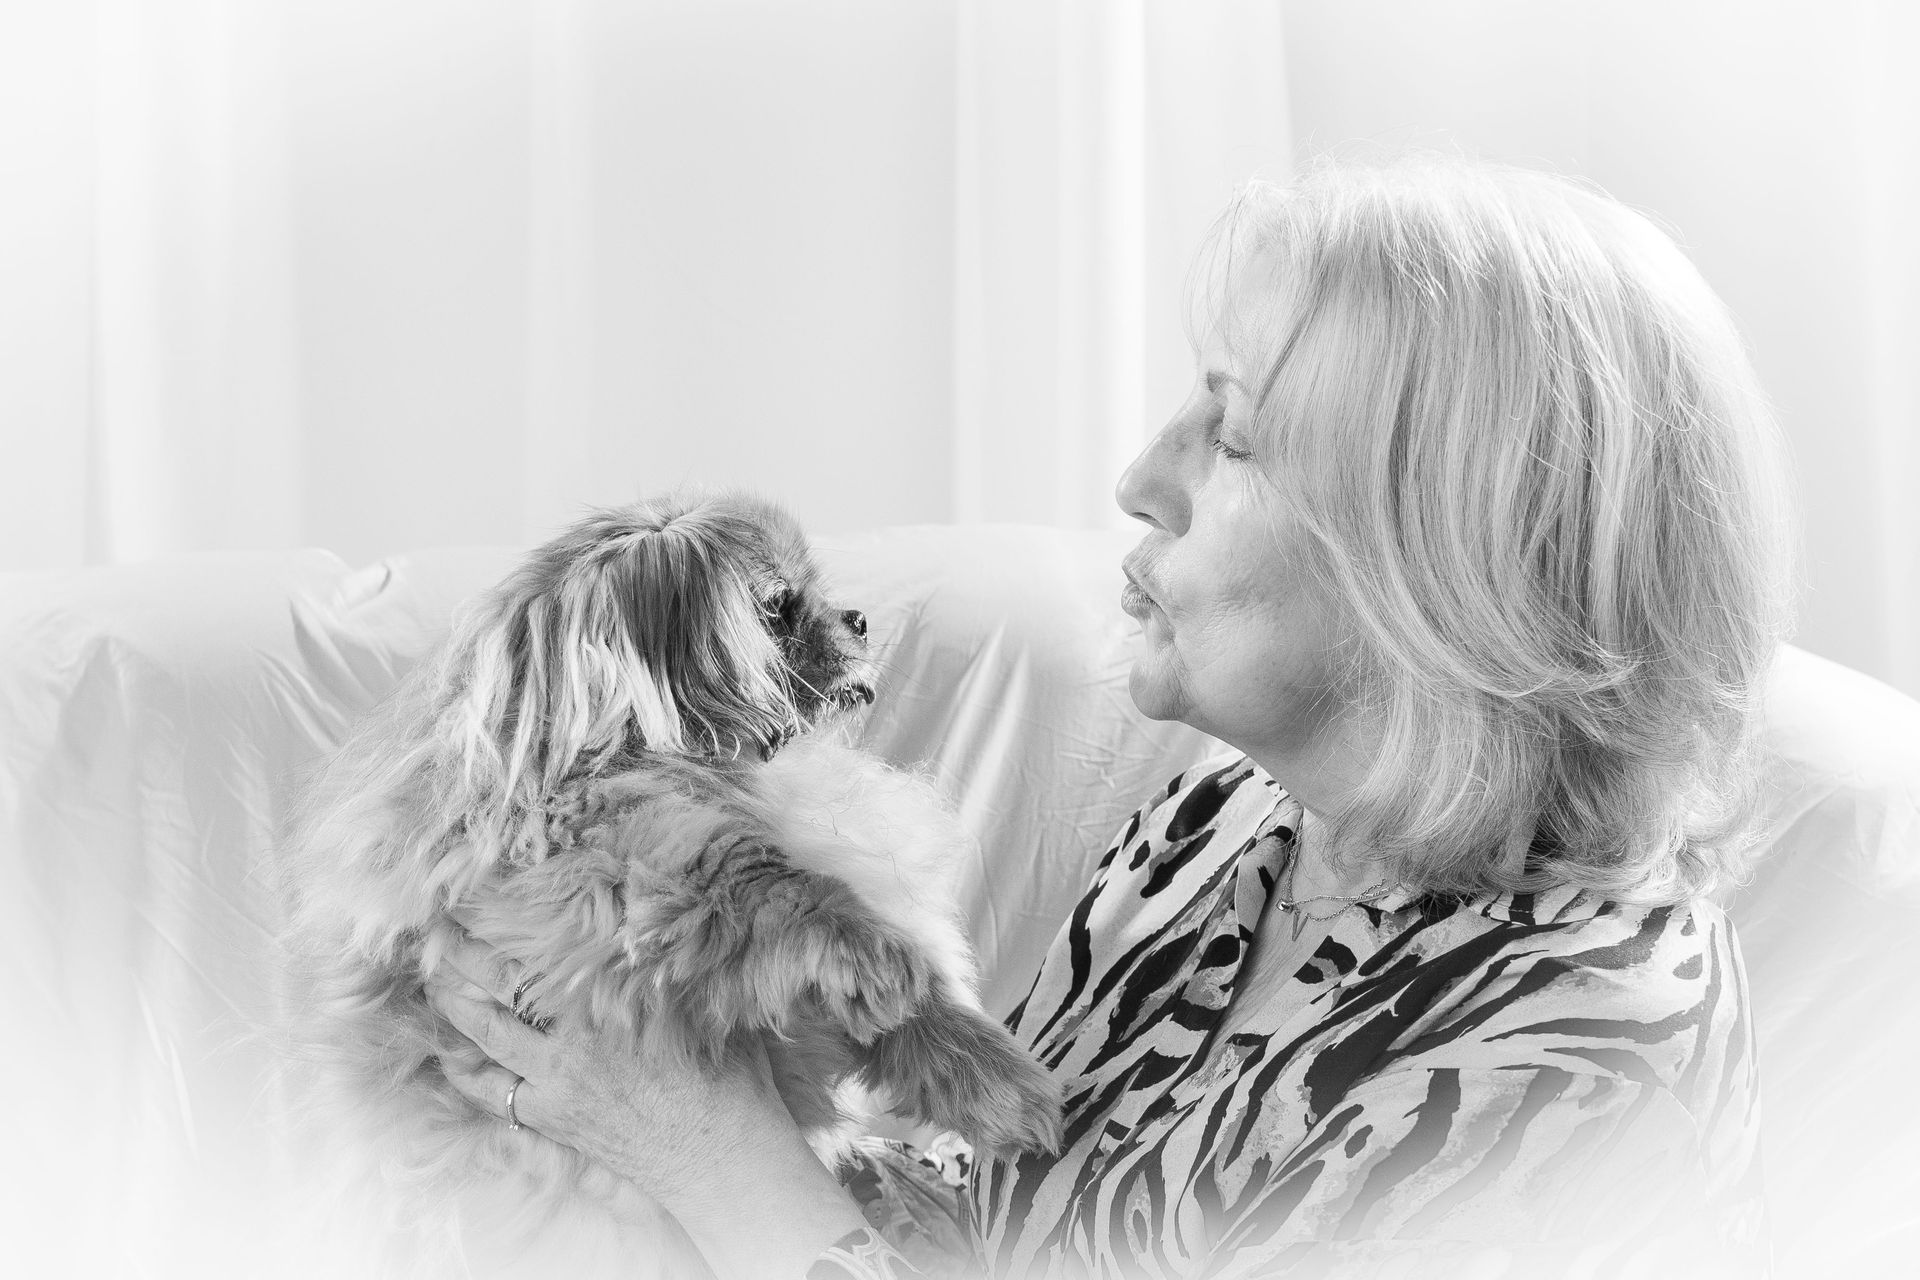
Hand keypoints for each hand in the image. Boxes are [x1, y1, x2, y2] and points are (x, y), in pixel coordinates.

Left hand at [422, 923, 866, 1276]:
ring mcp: (555, 1079)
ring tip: (436, 976)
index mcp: (612, 998)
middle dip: (463, 954)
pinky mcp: (550, 1116)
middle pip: (500, 984)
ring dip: (454, 1003)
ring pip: (485, 1034)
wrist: (719, 1154)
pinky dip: (465, 1070)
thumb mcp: (703, 1001)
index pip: (543, 948)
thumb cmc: (727, 1073)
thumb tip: (654, 908)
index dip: (506, 921)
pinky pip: (492, 1091)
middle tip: (439, 928)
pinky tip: (450, 1054)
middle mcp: (573, 1036)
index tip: (483, 896)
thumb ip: (667, 960)